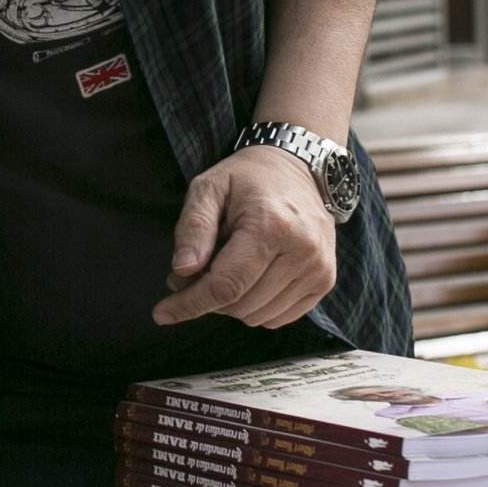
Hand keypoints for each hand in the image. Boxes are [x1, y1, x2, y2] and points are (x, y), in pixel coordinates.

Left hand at [155, 145, 337, 328]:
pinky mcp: (325, 281)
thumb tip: (182, 272)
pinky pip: (279, 318)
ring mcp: (318, 269)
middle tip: (195, 271)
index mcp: (271, 226)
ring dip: (231, 303)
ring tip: (226, 266)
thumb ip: (193, 228)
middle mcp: (302, 251)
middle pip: (239, 305)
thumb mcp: (209, 188)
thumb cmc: (247, 178)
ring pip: (258, 316)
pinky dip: (255, 307)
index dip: (190, 304)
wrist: (299, 168)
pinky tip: (249, 277)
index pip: (226, 285)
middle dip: (207, 297)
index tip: (162, 313)